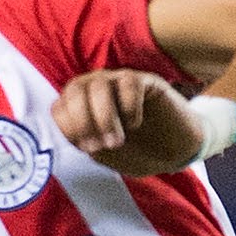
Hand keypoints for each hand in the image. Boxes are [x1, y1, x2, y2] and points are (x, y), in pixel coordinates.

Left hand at [52, 69, 206, 176]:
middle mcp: (97, 87)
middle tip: (101, 146)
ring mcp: (121, 82)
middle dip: (83, 121)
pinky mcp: (146, 82)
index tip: (89, 149)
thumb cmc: (137, 152)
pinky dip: (128, 107)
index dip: (70, 128)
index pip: (60, 107)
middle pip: (75, 88)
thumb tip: (69, 128)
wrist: (175, 153)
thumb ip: (83, 139)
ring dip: (104, 117)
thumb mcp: (104, 153)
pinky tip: (136, 124)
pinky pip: (128, 83)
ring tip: (118, 141)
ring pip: (98, 84)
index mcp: (82, 105)